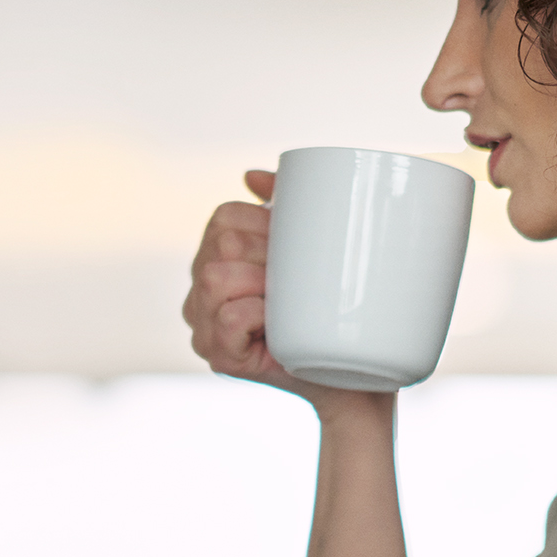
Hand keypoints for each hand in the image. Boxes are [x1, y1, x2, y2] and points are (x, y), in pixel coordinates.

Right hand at [181, 170, 389, 418]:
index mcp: (217, 261)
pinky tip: (275, 323)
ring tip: (290, 302)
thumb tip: (251, 176)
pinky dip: (254, 314)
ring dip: (262, 283)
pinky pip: (225, 317)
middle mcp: (200, 293)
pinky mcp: (220, 357)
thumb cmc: (335, 318)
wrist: (357, 380)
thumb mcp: (313, 255)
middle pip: (221, 245)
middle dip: (268, 254)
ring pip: (215, 278)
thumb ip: (283, 210)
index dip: (264, 223)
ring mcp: (204, 327)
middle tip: (302, 280)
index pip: (223, 218)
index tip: (300, 245)